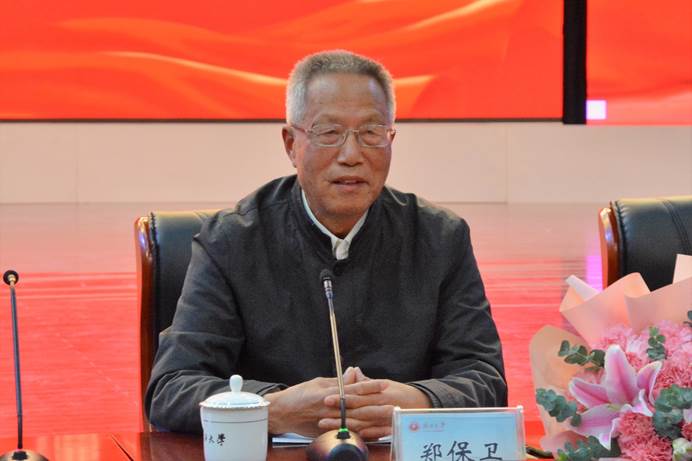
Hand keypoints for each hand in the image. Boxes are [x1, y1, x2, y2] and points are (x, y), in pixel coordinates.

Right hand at [263, 367, 384, 436]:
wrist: (281, 414)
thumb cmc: (298, 396)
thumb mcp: (318, 382)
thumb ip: (338, 381)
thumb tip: (353, 373)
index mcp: (329, 393)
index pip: (354, 389)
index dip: (370, 386)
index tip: (384, 384)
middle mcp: (331, 408)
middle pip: (359, 407)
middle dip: (377, 406)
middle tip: (394, 406)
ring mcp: (330, 422)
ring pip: (355, 421)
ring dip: (373, 421)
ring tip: (388, 421)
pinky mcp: (327, 432)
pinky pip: (348, 433)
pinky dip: (361, 433)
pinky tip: (373, 433)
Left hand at [319, 368, 430, 439]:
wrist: (423, 405)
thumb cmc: (401, 393)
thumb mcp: (385, 384)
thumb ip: (367, 381)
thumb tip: (353, 371)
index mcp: (380, 393)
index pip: (358, 394)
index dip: (341, 396)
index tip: (326, 397)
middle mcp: (382, 406)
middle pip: (357, 410)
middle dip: (338, 412)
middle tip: (321, 412)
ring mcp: (385, 419)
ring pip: (361, 423)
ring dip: (342, 425)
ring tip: (325, 425)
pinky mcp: (388, 430)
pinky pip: (372, 434)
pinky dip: (358, 435)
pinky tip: (347, 435)